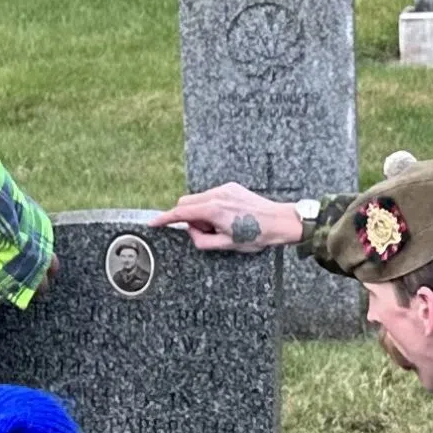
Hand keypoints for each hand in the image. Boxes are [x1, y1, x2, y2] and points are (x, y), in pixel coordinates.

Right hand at [159, 184, 302, 252]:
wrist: (278, 222)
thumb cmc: (256, 236)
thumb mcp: (225, 245)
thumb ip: (201, 240)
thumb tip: (190, 231)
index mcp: (213, 210)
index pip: (180, 212)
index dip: (165, 218)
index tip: (154, 223)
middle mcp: (216, 195)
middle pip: (187, 202)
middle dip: (189, 217)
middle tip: (207, 231)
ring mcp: (224, 189)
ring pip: (199, 199)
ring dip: (201, 213)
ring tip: (222, 226)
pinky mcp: (231, 187)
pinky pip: (211, 196)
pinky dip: (211, 207)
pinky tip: (229, 218)